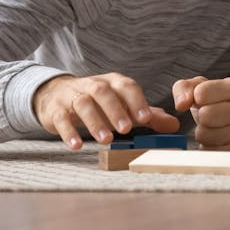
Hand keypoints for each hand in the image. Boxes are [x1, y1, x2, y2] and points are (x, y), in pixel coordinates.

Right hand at [33, 73, 180, 149]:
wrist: (55, 94)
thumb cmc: (98, 102)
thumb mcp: (123, 105)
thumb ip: (147, 115)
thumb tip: (175, 125)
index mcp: (113, 82)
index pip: (127, 86)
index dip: (137, 101)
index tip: (146, 118)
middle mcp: (93, 85)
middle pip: (104, 92)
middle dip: (116, 110)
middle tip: (127, 129)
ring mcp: (73, 96)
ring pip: (83, 103)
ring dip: (95, 121)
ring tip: (106, 140)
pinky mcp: (56, 110)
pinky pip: (61, 119)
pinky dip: (68, 132)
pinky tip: (77, 146)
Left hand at [173, 76, 229, 150]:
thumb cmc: (220, 106)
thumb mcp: (204, 89)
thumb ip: (185, 88)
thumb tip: (180, 105)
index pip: (201, 93)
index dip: (198, 99)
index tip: (208, 101)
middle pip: (204, 115)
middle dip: (202, 118)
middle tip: (212, 118)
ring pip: (203, 135)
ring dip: (204, 134)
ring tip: (216, 130)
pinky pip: (208, 152)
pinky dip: (208, 148)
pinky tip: (220, 142)